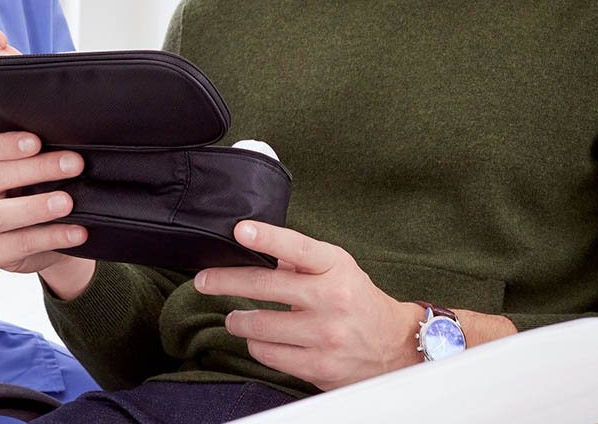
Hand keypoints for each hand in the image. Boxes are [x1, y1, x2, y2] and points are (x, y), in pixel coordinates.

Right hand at [0, 127, 96, 295]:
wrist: (39, 234)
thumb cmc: (31, 186)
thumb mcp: (26, 163)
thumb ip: (27, 144)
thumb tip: (46, 116)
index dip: (5, 144)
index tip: (37, 142)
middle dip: (37, 169)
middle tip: (74, 164)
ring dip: (37, 207)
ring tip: (67, 202)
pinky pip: (21, 244)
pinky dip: (52, 236)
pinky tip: (77, 231)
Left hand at [194, 221, 421, 389]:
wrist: (394, 346)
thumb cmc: (356, 298)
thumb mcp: (336, 266)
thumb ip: (299, 259)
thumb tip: (258, 250)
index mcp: (335, 267)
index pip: (296, 247)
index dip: (267, 237)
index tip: (240, 230)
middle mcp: (331, 298)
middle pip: (265, 287)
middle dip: (225, 281)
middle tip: (203, 280)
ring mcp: (326, 335)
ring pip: (260, 325)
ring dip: (239, 320)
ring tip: (235, 318)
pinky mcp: (319, 366)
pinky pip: (269, 354)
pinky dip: (257, 345)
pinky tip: (259, 339)